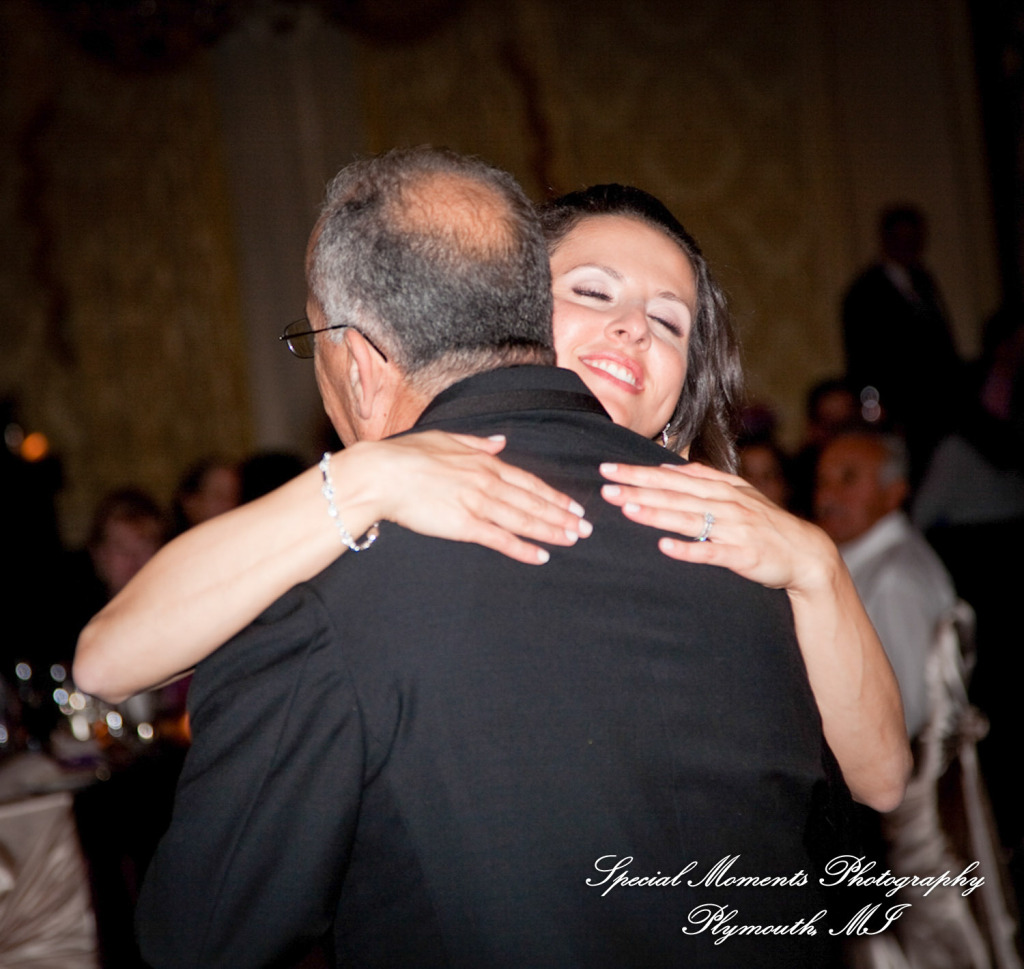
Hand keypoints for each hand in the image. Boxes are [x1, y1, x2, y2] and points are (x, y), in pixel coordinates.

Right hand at [353, 431, 590, 564]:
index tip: (573, 505)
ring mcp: (478, 504)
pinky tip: (541, 556)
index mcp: (484, 462)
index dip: (554, 495)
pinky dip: (523, 548)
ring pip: (524, 520)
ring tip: (573, 540)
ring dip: (551, 531)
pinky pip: (501, 539)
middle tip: (585, 528)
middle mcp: (488, 482)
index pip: (528, 481)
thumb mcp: (446, 439)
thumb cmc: (406, 455)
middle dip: (562, 516)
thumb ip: (477, 443)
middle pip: (533, 502)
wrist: (381, 474)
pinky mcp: (464, 525)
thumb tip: (500, 442)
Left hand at [598, 460, 834, 592]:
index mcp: (719, 487)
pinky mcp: (741, 554)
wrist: (805, 553)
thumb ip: (703, 479)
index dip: (639, 472)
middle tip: (605, 487)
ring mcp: (733, 528)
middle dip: (638, 490)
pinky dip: (688, 549)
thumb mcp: (736, 493)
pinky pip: (711, 551)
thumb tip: (667, 466)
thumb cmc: (764, 523)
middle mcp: (725, 503)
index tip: (609, 469)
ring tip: (628, 510)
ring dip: (656, 514)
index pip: (671, 476)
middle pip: (674, 494)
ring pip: (688, 518)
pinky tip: (665, 547)